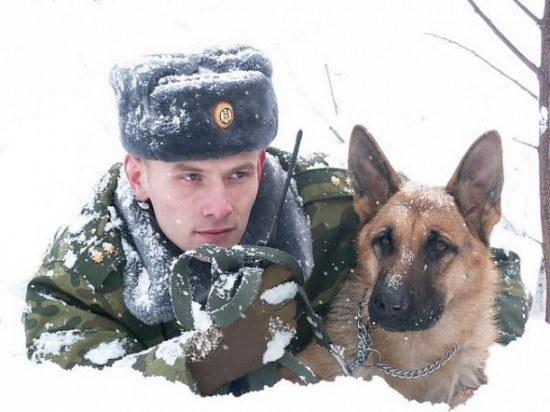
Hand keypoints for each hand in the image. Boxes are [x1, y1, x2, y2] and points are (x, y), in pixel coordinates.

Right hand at [188, 264, 296, 394]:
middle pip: (290, 291)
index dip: (284, 271)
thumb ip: (245, 285)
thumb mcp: (224, 297)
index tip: (283, 272)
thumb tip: (260, 275)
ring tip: (278, 308)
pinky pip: (290, 328)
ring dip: (287, 306)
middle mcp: (267, 308)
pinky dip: (287, 324)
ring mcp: (274, 327)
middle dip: (286, 289)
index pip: (281, 273)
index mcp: (253, 293)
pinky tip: (277, 325)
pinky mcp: (276, 344)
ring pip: (293, 309)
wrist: (212, 358)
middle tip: (280, 290)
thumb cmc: (214, 324)